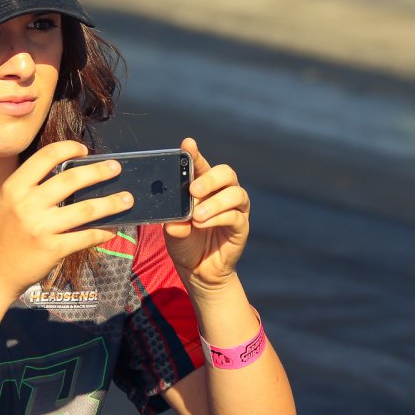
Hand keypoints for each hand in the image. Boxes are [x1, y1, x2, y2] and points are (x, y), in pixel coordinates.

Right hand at [0, 141, 132, 296]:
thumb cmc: (4, 234)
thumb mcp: (10, 203)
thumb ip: (34, 188)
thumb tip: (77, 175)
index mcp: (15, 187)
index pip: (46, 157)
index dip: (68, 149)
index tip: (84, 150)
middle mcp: (26, 204)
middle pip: (72, 179)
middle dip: (99, 171)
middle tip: (116, 168)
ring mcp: (40, 227)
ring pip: (86, 210)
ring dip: (111, 203)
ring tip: (128, 199)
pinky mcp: (52, 249)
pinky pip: (85, 237)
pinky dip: (102, 232)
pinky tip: (112, 229)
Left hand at [164, 138, 249, 293]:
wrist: (197, 270)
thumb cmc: (184, 242)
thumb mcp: (173, 231)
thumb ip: (173, 222)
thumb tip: (174, 222)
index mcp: (203, 186)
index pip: (201, 165)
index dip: (195, 154)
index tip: (187, 144)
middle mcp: (222, 192)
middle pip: (226, 173)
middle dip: (210, 178)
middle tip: (193, 189)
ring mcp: (235, 208)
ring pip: (235, 193)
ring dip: (215, 202)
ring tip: (197, 216)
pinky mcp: (241, 226)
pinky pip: (235, 216)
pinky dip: (218, 218)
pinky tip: (202, 224)